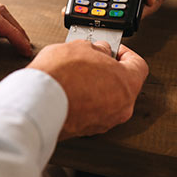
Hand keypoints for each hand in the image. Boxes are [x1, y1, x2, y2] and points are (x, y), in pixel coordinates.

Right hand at [28, 40, 147, 139]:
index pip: (138, 65)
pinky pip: (91, 110)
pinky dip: (84, 100)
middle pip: (122, 84)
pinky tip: (69, 88)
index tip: (115, 49)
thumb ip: (98, 49)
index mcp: (127, 85)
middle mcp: (121, 107)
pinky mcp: (86, 129)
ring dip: (95, 86)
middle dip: (108, 70)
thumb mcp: (82, 47)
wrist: (38, 102)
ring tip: (76, 73)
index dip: (126, 53)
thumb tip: (99, 51)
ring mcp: (104, 121)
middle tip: (93, 59)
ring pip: (107, 99)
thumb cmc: (61, 76)